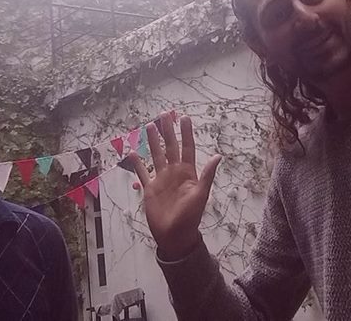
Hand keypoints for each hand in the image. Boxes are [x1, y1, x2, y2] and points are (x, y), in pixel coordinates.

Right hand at [130, 112, 222, 260]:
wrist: (175, 235)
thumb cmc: (191, 216)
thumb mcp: (201, 194)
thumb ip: (207, 175)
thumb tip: (218, 156)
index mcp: (188, 172)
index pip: (187, 147)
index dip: (186, 133)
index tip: (184, 118)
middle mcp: (174, 172)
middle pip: (170, 147)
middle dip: (168, 131)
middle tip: (164, 114)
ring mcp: (161, 179)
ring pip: (156, 155)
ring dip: (153, 141)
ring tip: (149, 126)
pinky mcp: (150, 188)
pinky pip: (143, 173)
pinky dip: (137, 163)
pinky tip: (132, 152)